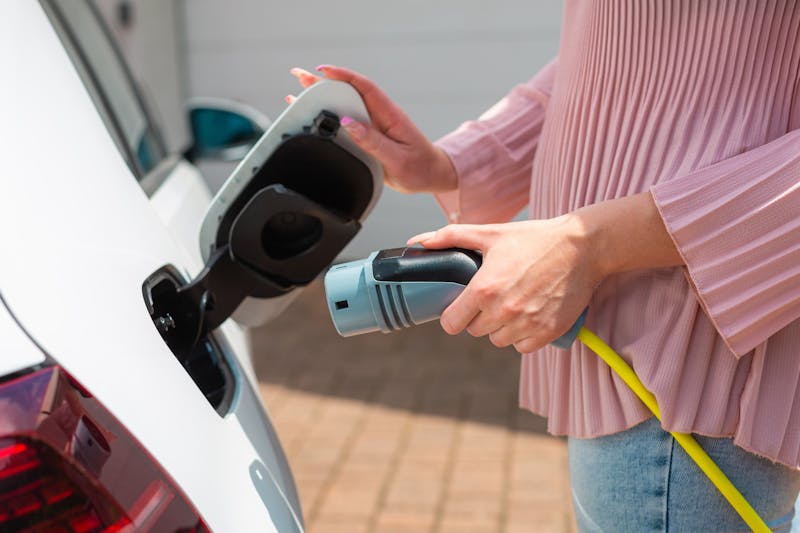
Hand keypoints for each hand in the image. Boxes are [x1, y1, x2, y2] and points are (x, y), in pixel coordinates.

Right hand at [288, 65, 456, 193]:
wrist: (431, 176)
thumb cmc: (420, 168)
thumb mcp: (397, 158)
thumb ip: (372, 141)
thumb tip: (348, 124)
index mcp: (390, 115)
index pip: (364, 88)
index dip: (343, 76)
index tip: (322, 71)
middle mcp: (380, 116)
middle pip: (348, 93)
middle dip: (323, 83)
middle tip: (298, 76)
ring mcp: (373, 125)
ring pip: (344, 106)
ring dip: (322, 99)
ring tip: (297, 92)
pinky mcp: (368, 136)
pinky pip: (346, 122)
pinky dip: (328, 117)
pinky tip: (312, 115)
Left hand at [406, 193, 683, 352]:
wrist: (582, 246)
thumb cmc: (534, 238)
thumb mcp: (489, 233)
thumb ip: (449, 237)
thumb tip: (416, 243)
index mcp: (484, 290)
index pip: (452, 324)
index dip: (454, 315)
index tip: (461, 307)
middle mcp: (503, 311)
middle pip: (475, 332)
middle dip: (478, 317)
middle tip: (492, 297)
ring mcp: (527, 324)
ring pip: (498, 341)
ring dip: (500, 328)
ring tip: (512, 304)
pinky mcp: (548, 332)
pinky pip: (523, 347)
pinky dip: (523, 336)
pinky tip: (528, 315)